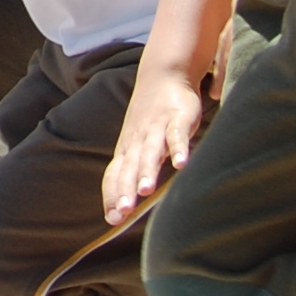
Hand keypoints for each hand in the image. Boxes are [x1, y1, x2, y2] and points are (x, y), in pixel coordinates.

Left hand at [102, 63, 205, 223]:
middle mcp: (138, 141)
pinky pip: (178, 134)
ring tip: (145, 190)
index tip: (112, 220)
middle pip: (129, 168)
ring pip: (150, 152)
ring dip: (147, 171)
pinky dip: (180, 149)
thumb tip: (124, 204)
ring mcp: (156, 128)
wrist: (162, 75)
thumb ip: (133, 171)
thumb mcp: (139, 145)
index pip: (116, 175)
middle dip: (125, 190)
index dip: (113, 195)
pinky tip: (183, 165)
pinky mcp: (177, 118)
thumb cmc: (149, 118)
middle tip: (122, 213)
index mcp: (128, 149)